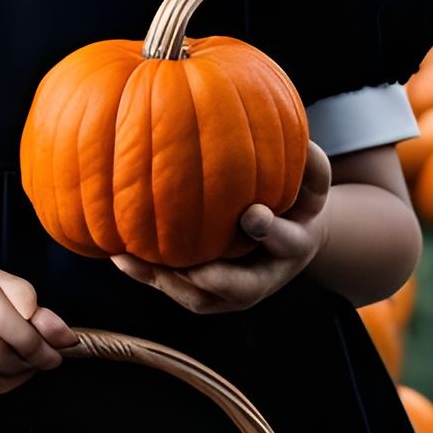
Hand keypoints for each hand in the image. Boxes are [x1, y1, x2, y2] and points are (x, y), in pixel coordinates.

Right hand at [0, 252, 80, 403]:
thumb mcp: (0, 281)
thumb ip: (34, 307)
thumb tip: (67, 339)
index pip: (13, 328)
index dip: (40, 346)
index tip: (57, 352)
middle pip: (4, 360)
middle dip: (29, 364)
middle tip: (38, 357)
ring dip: (10, 377)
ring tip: (12, 359)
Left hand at [110, 137, 334, 313]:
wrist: (290, 239)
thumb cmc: (296, 197)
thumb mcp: (311, 181)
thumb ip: (310, 162)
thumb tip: (298, 135)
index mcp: (294, 245)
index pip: (286, 241)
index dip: (270, 231)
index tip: (252, 215)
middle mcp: (265, 277)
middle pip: (240, 288)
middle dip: (214, 276)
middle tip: (181, 259)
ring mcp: (234, 294)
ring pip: (201, 297)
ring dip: (167, 280)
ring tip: (132, 258)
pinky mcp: (209, 296)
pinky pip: (177, 290)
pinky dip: (149, 275)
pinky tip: (121, 254)